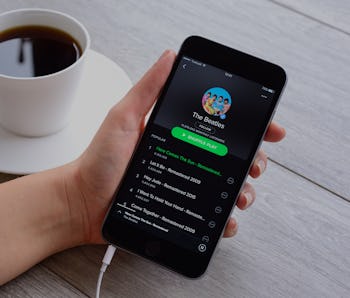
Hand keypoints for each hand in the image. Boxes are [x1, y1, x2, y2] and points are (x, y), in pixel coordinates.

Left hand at [70, 50, 285, 243]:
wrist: (83, 201)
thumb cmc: (100, 160)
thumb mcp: (123, 117)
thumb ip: (148, 88)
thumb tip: (170, 57)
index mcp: (178, 135)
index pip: (220, 128)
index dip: (249, 126)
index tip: (268, 128)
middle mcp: (186, 158)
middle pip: (231, 158)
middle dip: (252, 161)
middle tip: (254, 165)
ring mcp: (184, 185)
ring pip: (226, 187)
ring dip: (243, 191)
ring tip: (241, 194)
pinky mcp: (179, 210)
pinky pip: (210, 216)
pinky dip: (224, 220)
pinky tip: (226, 220)